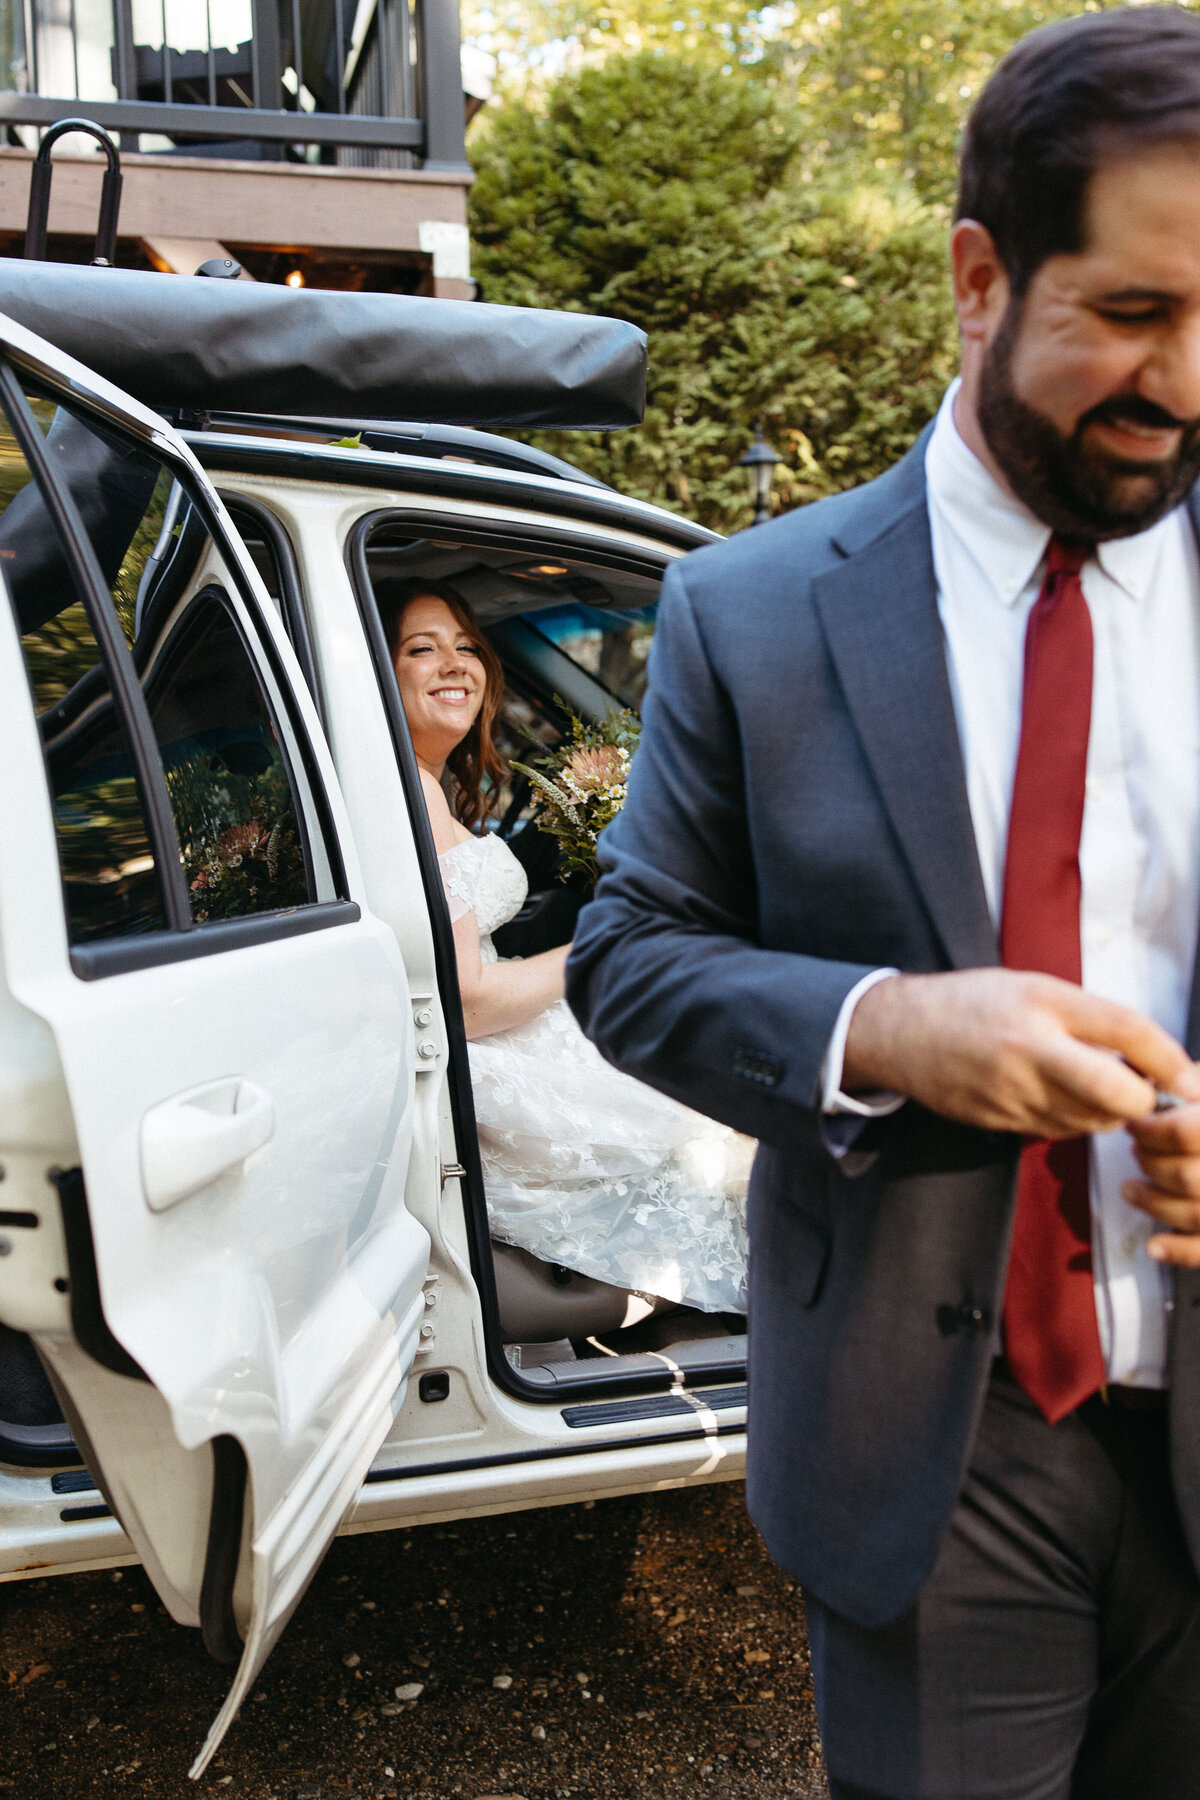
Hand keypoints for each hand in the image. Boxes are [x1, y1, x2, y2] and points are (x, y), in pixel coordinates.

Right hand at [842, 968, 1191, 1138]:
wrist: (902, 1032)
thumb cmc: (974, 1002)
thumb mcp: (1034, 988)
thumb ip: (1087, 1017)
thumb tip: (1148, 1054)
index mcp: (1043, 1002)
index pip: (1127, 1030)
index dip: (1169, 1058)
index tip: (1189, 1076)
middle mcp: (1029, 1049)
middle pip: (1117, 1093)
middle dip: (1144, 1101)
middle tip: (1147, 1092)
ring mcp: (1012, 1091)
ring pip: (1092, 1121)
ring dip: (1109, 1113)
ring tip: (1098, 1089)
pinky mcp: (1000, 1121)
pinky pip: (1058, 1130)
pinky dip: (1073, 1120)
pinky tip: (1058, 1097)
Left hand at [1124, 1067, 1199, 1266]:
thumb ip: (1194, 1081)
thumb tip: (1158, 1078)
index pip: (1186, 1132)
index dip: (1152, 1129)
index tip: (1136, 1123)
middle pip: (1185, 1175)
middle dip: (1150, 1163)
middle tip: (1136, 1151)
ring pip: (1193, 1212)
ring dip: (1152, 1203)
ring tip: (1130, 1189)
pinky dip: (1178, 1251)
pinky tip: (1154, 1245)